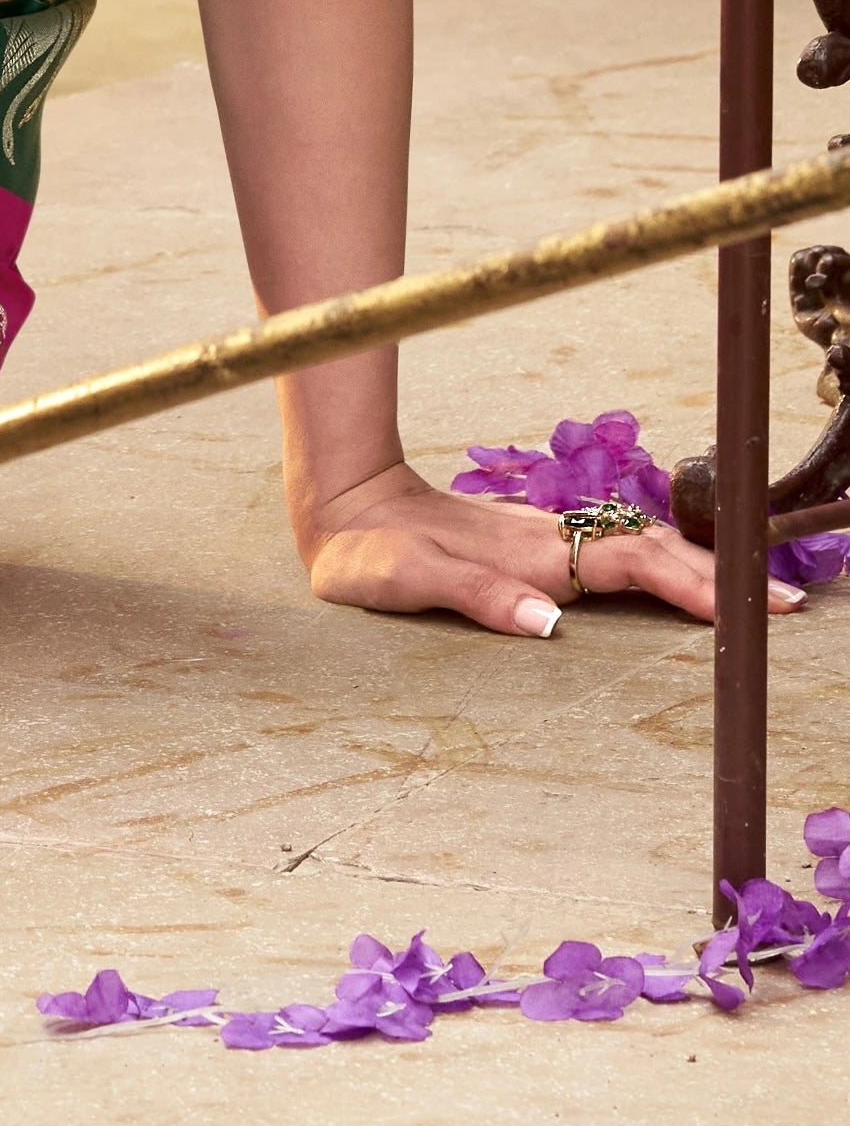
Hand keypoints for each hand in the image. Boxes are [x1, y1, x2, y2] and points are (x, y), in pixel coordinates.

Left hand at [303, 459, 807, 637]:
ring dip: (697, 568)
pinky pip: (613, 553)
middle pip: (652, 550)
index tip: (746, 606)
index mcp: (529, 552)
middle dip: (719, 576)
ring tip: (755, 595)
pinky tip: (680, 581)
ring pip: (637, 547)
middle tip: (784, 603)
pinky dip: (659, 564)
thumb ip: (474, 597)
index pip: (630, 563)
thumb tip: (549, 623)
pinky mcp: (533, 544)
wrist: (341, 502)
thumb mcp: (406, 580)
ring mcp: (543, 539)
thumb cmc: (368, 551)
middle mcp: (546, 541)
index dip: (690, 584)